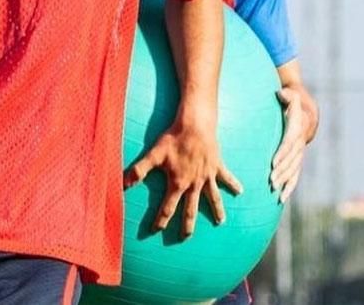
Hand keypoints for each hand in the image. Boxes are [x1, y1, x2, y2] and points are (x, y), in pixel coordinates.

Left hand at [125, 117, 242, 238]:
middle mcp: (194, 184)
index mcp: (178, 183)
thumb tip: (123, 183)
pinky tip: (240, 191)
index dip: (160, 220)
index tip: (156, 231)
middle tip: (186, 237)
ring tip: (220, 222)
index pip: (167, 208)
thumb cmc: (173, 139)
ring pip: (212, 198)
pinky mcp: (217, 166)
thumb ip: (139, 170)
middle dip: (187, 225)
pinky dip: (234, 184)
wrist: (195, 125)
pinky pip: (227, 178)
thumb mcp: (154, 155)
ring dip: (216, 210)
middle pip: (190, 209)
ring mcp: (207, 176)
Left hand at [271, 88, 307, 202]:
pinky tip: (281, 198)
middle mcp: (302, 142)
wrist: (307, 110)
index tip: (273, 163)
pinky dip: (290, 186)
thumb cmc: (293, 101)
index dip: (283, 153)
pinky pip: (296, 174)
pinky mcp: (298, 159)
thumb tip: (282, 94)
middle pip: (292, 160)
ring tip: (274, 189)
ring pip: (295, 169)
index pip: (290, 143)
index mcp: (299, 128)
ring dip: (285, 180)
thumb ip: (288, 95)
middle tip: (270, 180)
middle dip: (282, 170)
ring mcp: (301, 152)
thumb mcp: (291, 93)